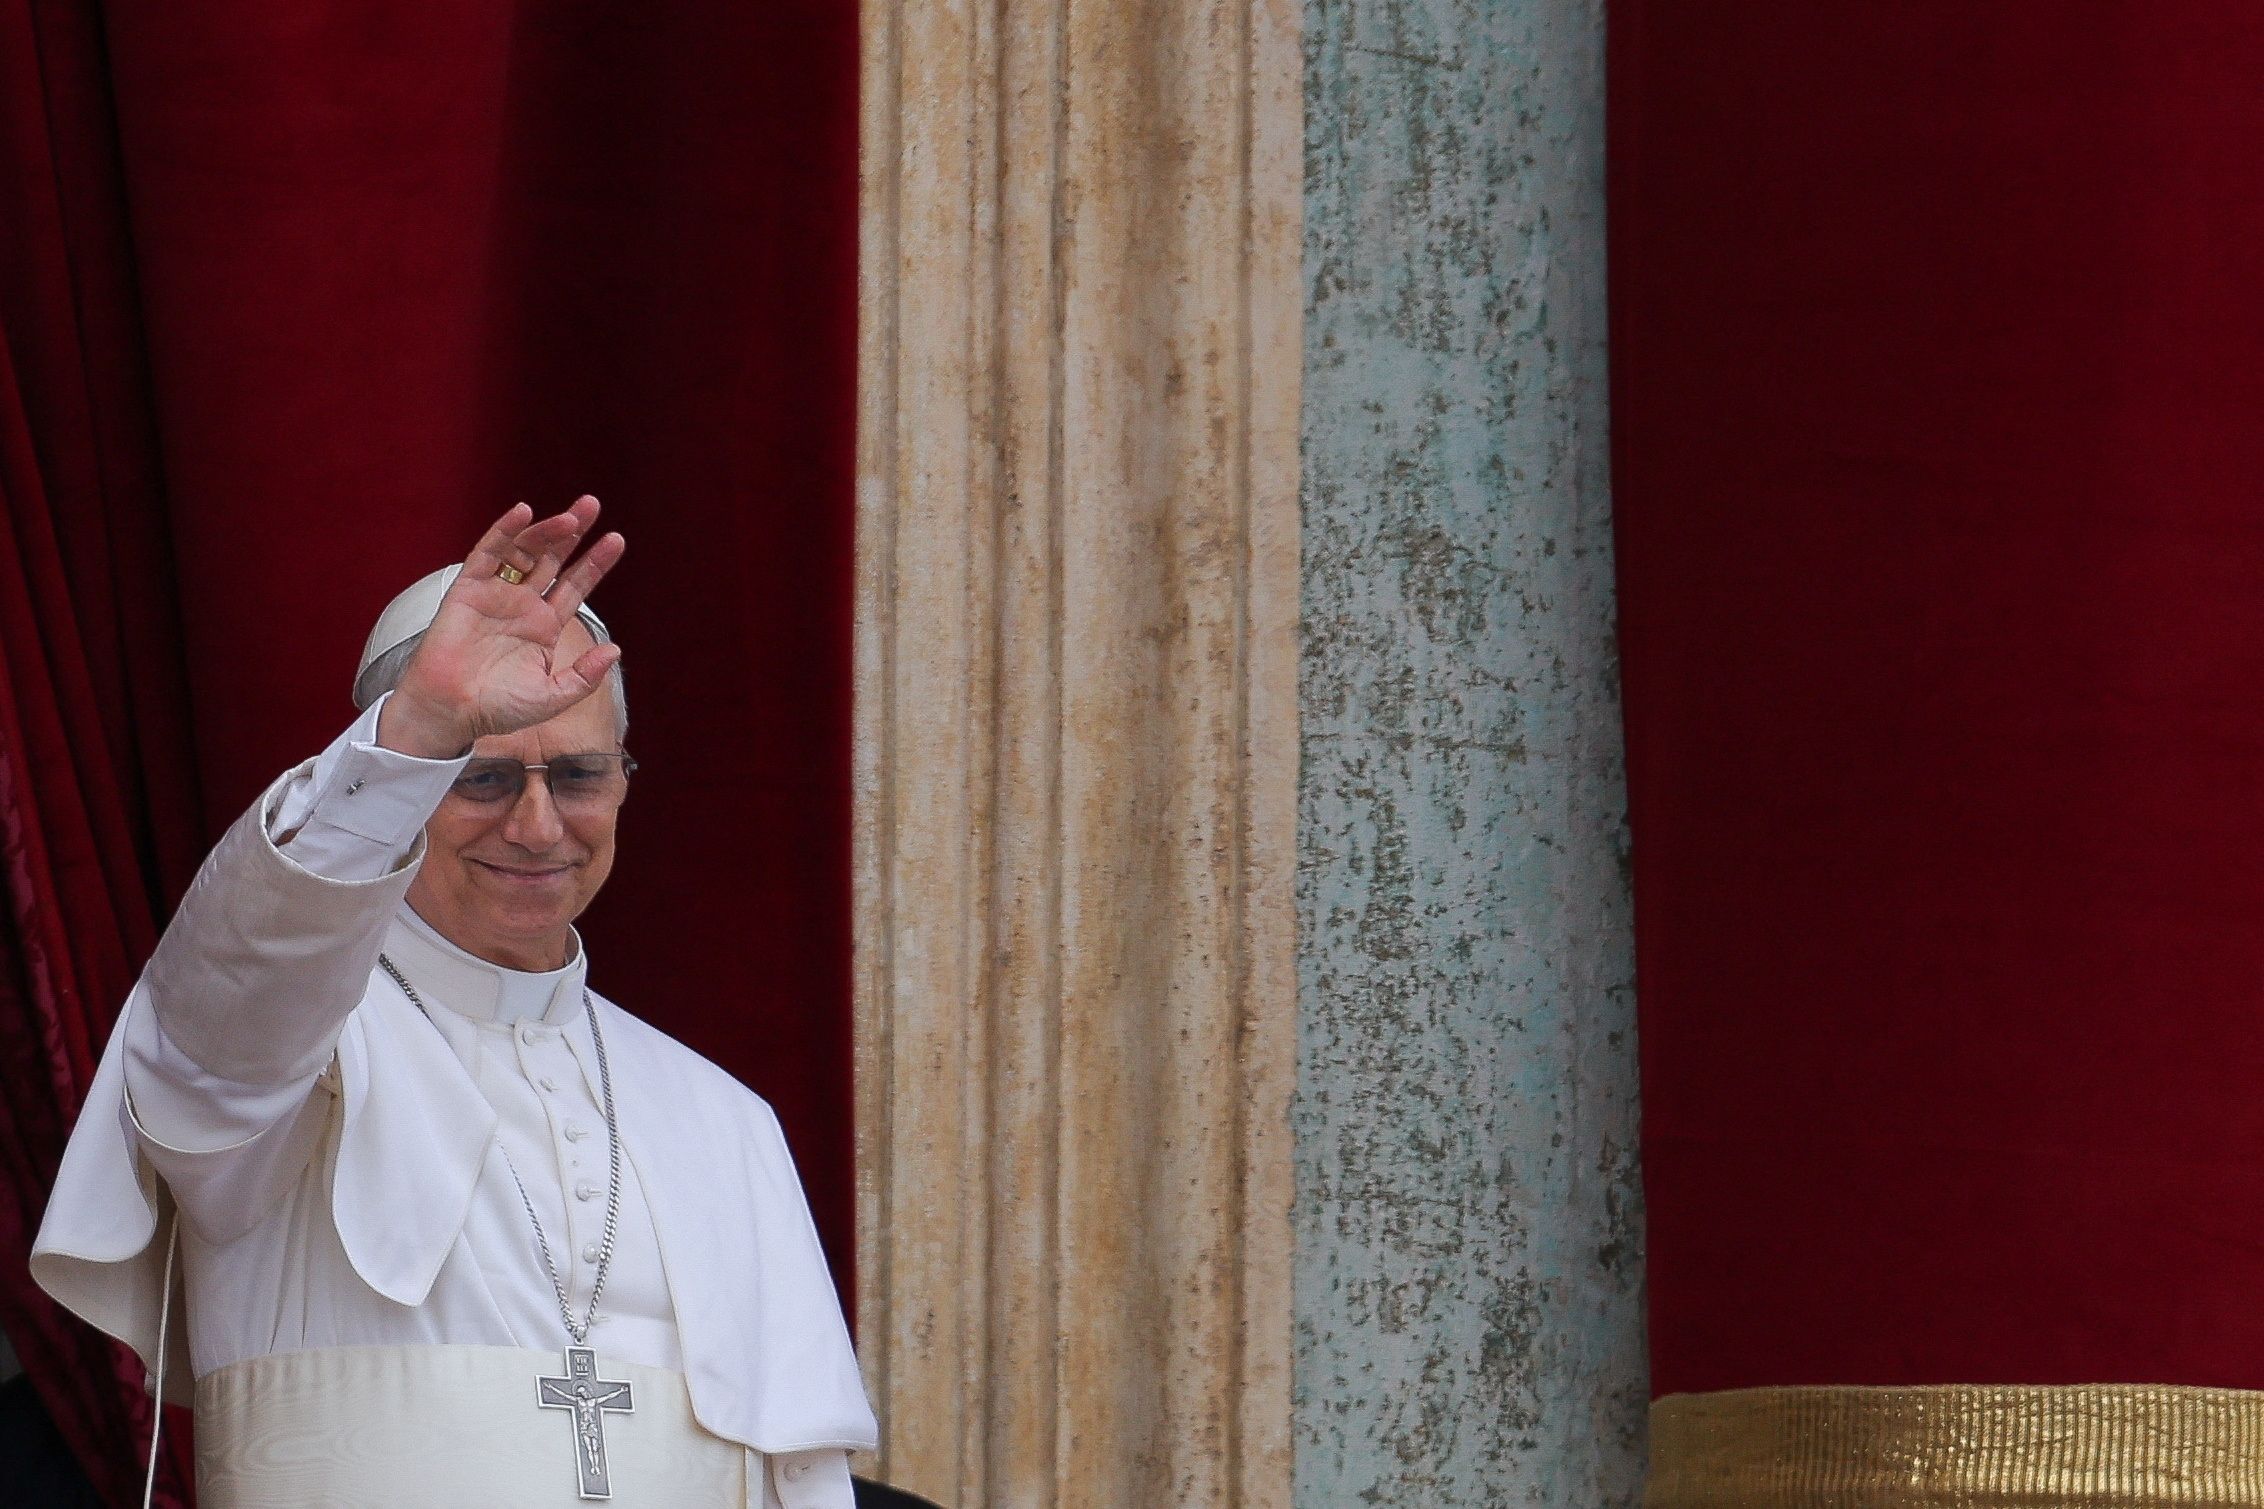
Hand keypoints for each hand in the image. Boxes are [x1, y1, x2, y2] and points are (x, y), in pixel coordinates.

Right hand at [377, 498, 625, 757]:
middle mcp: (522, 604)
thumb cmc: (499, 708)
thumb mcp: (552, 696)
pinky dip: (504, 531)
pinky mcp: (467, 589)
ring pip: (524, 551)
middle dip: (573, 533)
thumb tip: (615, 649)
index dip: (595, 563)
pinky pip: (487, 553)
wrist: (451, 712)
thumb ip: (584, 676)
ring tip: (570, 518)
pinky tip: (523, 513)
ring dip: (546, 531)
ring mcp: (496, 594)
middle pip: (553, 558)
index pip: (575, 585)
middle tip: (592, 505)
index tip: (616, 540)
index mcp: (545, 625)